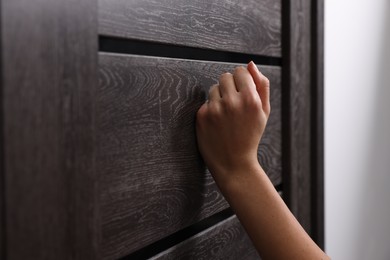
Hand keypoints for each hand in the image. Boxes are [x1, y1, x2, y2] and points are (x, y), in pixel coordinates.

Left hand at [196, 61, 269, 185]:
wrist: (234, 163)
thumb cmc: (250, 136)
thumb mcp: (264, 112)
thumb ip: (261, 85)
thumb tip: (250, 63)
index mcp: (250, 99)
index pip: (240, 71)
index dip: (241, 81)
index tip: (242, 93)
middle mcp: (232, 102)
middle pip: (225, 76)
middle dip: (229, 87)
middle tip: (233, 105)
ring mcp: (215, 109)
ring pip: (214, 88)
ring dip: (219, 97)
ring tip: (226, 116)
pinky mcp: (202, 116)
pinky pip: (205, 102)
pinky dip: (210, 110)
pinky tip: (217, 123)